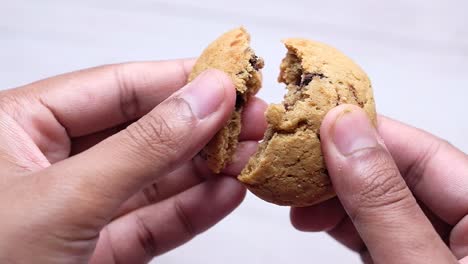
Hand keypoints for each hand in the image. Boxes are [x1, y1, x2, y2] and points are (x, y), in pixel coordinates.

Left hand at [0, 59, 266, 262]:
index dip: (177, 79)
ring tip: (250, 154)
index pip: (116, 87)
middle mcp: (51, 162)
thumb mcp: (65, 198)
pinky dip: (193, 210)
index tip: (229, 79)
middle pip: (142, 130)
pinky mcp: (97, 251)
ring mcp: (78, 209)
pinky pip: (152, 222)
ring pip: (154, 178)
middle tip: (252, 117)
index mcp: (20, 125)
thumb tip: (205, 99)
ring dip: (206, 168)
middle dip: (201, 126)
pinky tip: (227, 193)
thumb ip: (144, 146)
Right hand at [291, 105, 467, 262]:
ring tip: (298, 202)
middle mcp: (465, 225)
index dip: (367, 134)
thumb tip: (344, 130)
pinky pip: (376, 232)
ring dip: (335, 200)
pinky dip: (343, 224)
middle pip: (398, 177)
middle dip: (342, 173)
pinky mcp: (411, 260)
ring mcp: (437, 247)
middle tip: (298, 170)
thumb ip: (383, 201)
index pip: (424, 154)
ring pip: (381, 204)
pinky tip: (316, 219)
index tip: (318, 125)